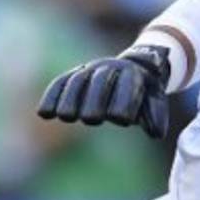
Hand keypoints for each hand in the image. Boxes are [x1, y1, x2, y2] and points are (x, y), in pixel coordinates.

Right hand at [37, 46, 169, 139]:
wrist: (138, 66)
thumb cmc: (145, 93)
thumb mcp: (155, 102)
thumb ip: (156, 117)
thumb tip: (155, 133)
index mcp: (133, 74)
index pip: (127, 86)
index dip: (124, 103)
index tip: (122, 121)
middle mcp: (110, 68)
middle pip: (98, 81)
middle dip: (94, 100)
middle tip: (92, 119)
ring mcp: (90, 70)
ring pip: (77, 80)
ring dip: (70, 99)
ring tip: (66, 117)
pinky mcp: (75, 75)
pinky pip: (60, 83)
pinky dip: (51, 97)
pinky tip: (43, 114)